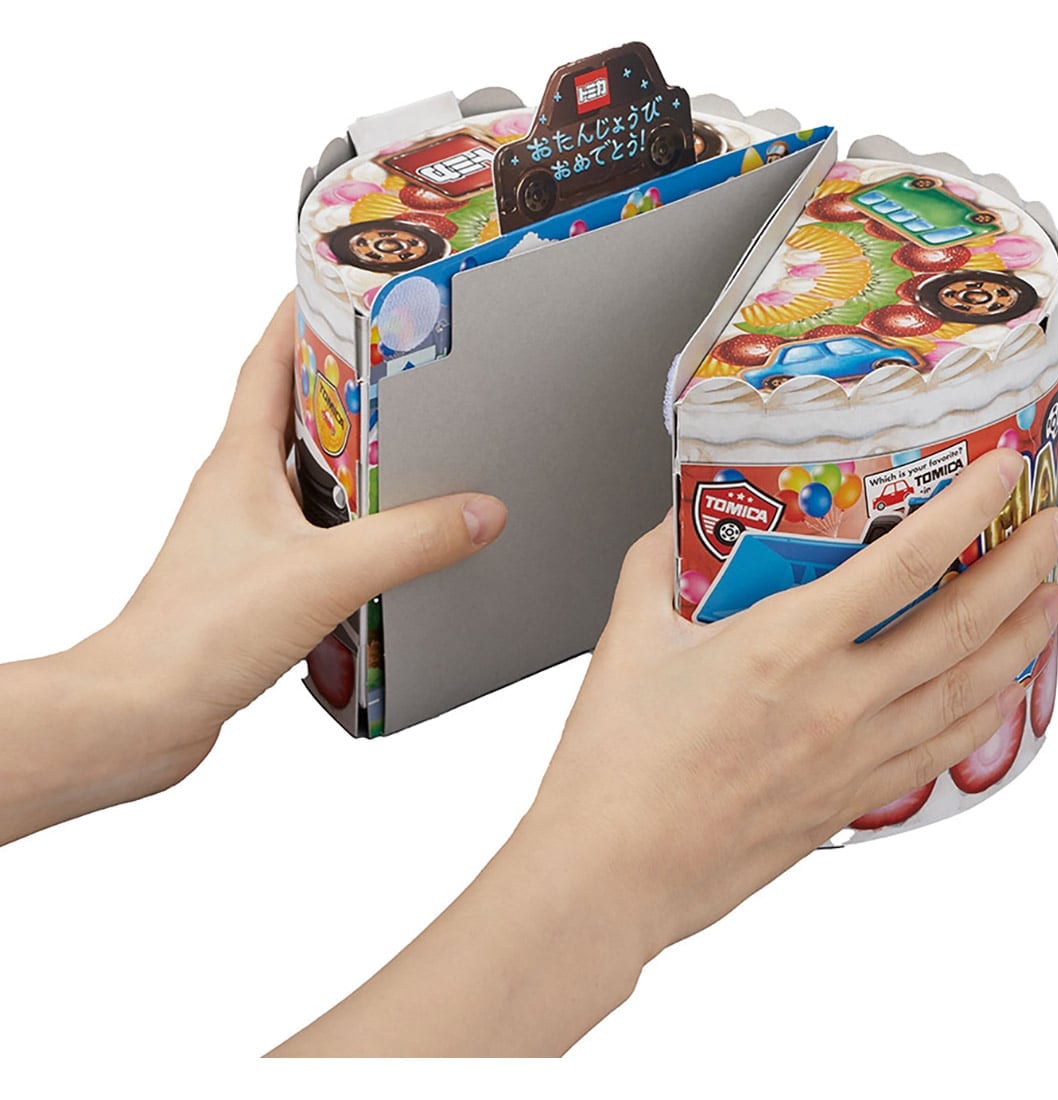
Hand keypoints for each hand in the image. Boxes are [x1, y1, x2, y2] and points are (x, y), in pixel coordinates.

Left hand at [0, 296, 506, 842]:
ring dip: (348, 460)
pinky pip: (309, 532)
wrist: (146, 712)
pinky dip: (347, 525)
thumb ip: (409, 542)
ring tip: (406, 455)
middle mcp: (237, 492)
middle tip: (396, 371)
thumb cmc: (199, 634)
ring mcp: (243, 538)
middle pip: (291, 414)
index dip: (299, 318)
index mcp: (239, 464)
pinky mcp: (254, 582)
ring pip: (303, 477)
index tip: (336, 285)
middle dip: (341, 385)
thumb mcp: (324, 574)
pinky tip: (383, 546)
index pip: (268, 364)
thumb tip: (477, 512)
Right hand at [274, 449, 1057, 1057]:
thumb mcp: (626, 641)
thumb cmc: (615, 768)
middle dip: (1023, 567)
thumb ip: (654, 567)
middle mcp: (835, 702)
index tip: (996, 473)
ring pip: (968, 691)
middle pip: (961, 625)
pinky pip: (939, 751)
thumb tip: (674, 528)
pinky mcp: (846, 803)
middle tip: (1056, 528)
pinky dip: (985, 715)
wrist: (612, 871)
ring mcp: (850, 758)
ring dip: (1022, 639)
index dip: (963, 510)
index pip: (902, 563)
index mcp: (782, 648)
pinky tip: (1001, 695)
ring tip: (1053, 601)